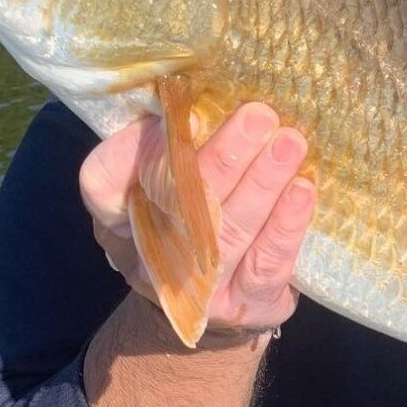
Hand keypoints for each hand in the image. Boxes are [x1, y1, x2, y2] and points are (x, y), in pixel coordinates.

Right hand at [79, 102, 316, 336]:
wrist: (213, 304)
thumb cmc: (193, 220)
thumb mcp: (168, 183)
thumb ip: (173, 145)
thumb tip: (200, 100)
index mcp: (120, 214)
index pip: (103, 181)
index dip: (134, 151)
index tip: (186, 117)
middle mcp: (149, 255)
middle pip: (182, 202)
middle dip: (225, 155)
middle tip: (260, 115)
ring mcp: (196, 288)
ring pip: (231, 229)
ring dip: (263, 182)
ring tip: (290, 142)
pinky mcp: (243, 306)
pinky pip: (266, 264)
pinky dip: (287, 225)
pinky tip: (303, 190)